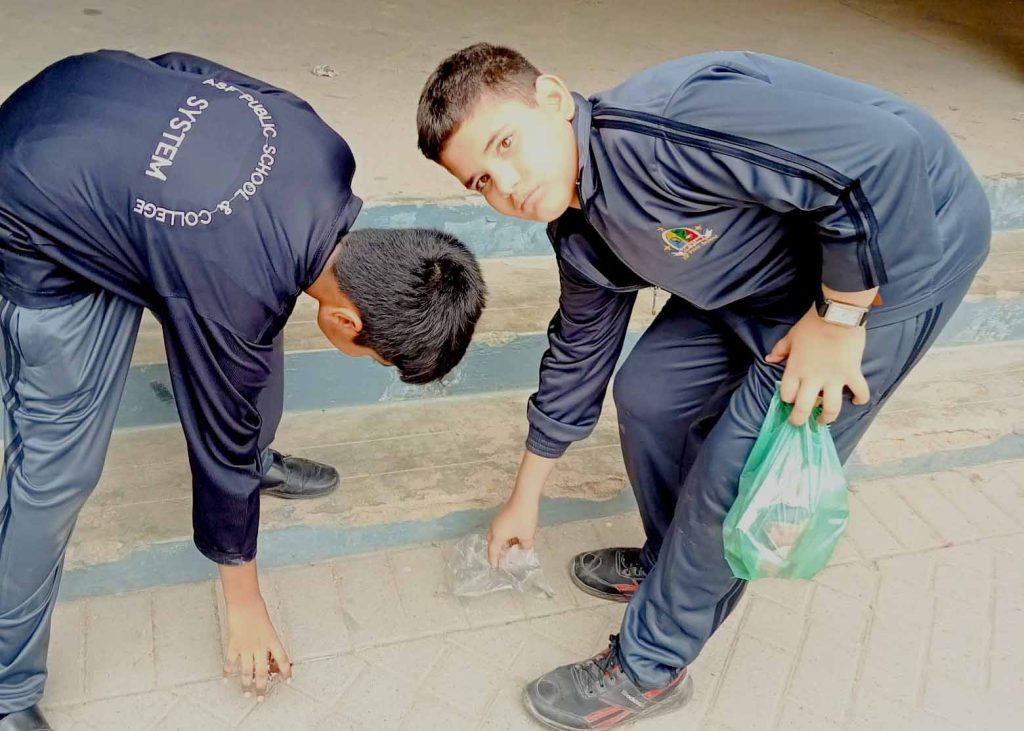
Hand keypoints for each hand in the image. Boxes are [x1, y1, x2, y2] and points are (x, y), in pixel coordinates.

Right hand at [223, 596, 291, 698]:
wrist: (244, 602)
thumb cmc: (257, 610)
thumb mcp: (269, 627)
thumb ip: (268, 642)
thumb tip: (268, 656)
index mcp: (272, 640)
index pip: (283, 660)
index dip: (286, 672)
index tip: (288, 681)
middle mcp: (260, 647)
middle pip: (263, 672)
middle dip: (262, 687)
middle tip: (261, 697)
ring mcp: (246, 647)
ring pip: (247, 672)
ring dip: (246, 684)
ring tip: (246, 693)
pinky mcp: (234, 645)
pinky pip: (230, 662)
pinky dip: (227, 672)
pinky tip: (226, 679)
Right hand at [487, 492, 539, 567]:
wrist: (524, 497)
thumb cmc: (524, 518)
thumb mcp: (527, 536)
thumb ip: (525, 546)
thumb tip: (524, 548)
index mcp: (497, 536)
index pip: (493, 552)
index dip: (494, 561)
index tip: (495, 567)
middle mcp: (494, 529)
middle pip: (492, 542)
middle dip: (497, 550)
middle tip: (505, 557)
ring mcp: (497, 520)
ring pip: (496, 535)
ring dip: (502, 542)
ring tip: (513, 546)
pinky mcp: (502, 515)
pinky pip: (500, 528)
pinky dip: (505, 535)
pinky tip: (515, 536)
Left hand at [765, 306, 869, 425]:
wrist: (837, 314)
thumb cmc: (812, 324)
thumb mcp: (791, 336)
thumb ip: (780, 350)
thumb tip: (768, 359)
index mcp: (796, 370)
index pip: (786, 394)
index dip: (786, 399)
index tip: (789, 399)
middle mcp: (813, 378)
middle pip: (804, 408)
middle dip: (799, 419)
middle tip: (799, 422)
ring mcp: (834, 378)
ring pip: (831, 408)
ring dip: (827, 418)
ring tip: (824, 420)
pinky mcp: (852, 373)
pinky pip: (859, 391)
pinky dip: (860, 399)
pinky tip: (857, 401)